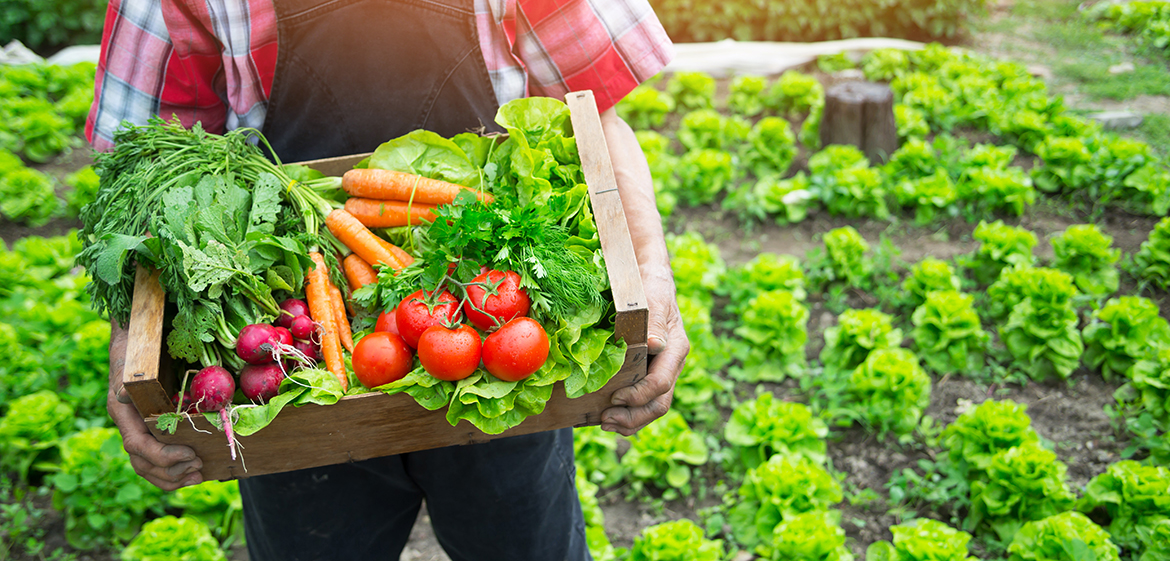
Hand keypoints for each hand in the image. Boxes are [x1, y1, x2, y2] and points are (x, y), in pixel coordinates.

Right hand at [108, 321, 202, 489]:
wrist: (135, 344)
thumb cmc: (137, 353)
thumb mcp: (134, 363)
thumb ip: (130, 380)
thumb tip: (124, 393)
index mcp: (123, 415)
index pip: (137, 446)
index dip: (162, 456)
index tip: (190, 454)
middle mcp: (129, 427)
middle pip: (143, 463)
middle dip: (170, 470)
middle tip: (199, 466)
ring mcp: (139, 432)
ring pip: (148, 466)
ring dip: (173, 476)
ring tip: (198, 475)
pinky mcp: (153, 432)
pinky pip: (158, 460)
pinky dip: (174, 469)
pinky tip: (195, 471)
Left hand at [601, 265, 688, 435]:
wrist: (648, 281)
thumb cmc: (649, 288)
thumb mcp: (653, 299)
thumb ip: (655, 322)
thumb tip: (654, 345)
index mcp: (675, 349)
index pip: (661, 383)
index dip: (638, 396)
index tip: (614, 398)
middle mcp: (670, 365)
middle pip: (659, 404)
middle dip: (633, 417)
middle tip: (606, 420)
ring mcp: (660, 371)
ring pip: (652, 407)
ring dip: (630, 421)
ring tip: (606, 423)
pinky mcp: (648, 373)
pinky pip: (643, 401)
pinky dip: (627, 413)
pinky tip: (608, 417)